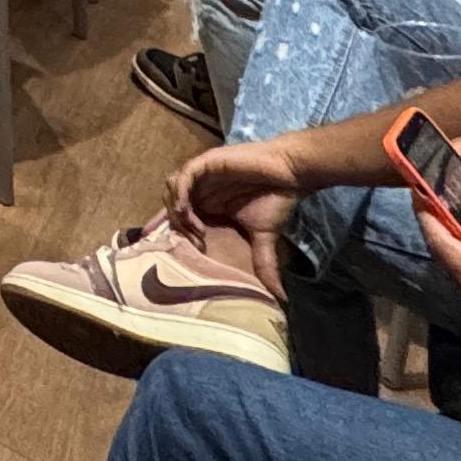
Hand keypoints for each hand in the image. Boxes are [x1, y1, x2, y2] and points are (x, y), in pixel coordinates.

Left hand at [164, 140, 307, 295]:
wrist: (289, 174)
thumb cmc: (274, 200)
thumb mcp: (263, 237)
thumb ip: (264, 264)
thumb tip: (280, 298)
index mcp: (209, 204)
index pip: (178, 216)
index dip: (171, 232)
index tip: (176, 250)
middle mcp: (201, 189)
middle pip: (170, 204)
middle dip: (175, 224)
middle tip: (193, 242)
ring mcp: (202, 175)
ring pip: (172, 189)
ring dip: (177, 209)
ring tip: (193, 227)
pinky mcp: (206, 162)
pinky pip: (183, 175)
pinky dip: (180, 191)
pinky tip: (186, 209)